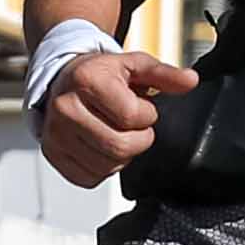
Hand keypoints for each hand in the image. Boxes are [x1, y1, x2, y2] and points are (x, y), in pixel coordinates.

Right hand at [41, 48, 198, 188]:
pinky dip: (104, 168)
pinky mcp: (53, 155)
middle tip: (135, 127)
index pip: (132, 116)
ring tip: (117, 133)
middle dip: (139, 140)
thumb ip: (165, 74)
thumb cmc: (101, 74)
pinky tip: (102, 146)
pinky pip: (90, 178)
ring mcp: (56, 135)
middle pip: (119, 146)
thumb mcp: (135, 65)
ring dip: (123, 155)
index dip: (147, 115)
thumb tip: (191, 81)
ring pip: (107, 165)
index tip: (142, 107)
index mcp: (86, 80)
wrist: (62, 80)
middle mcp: (65, 108)